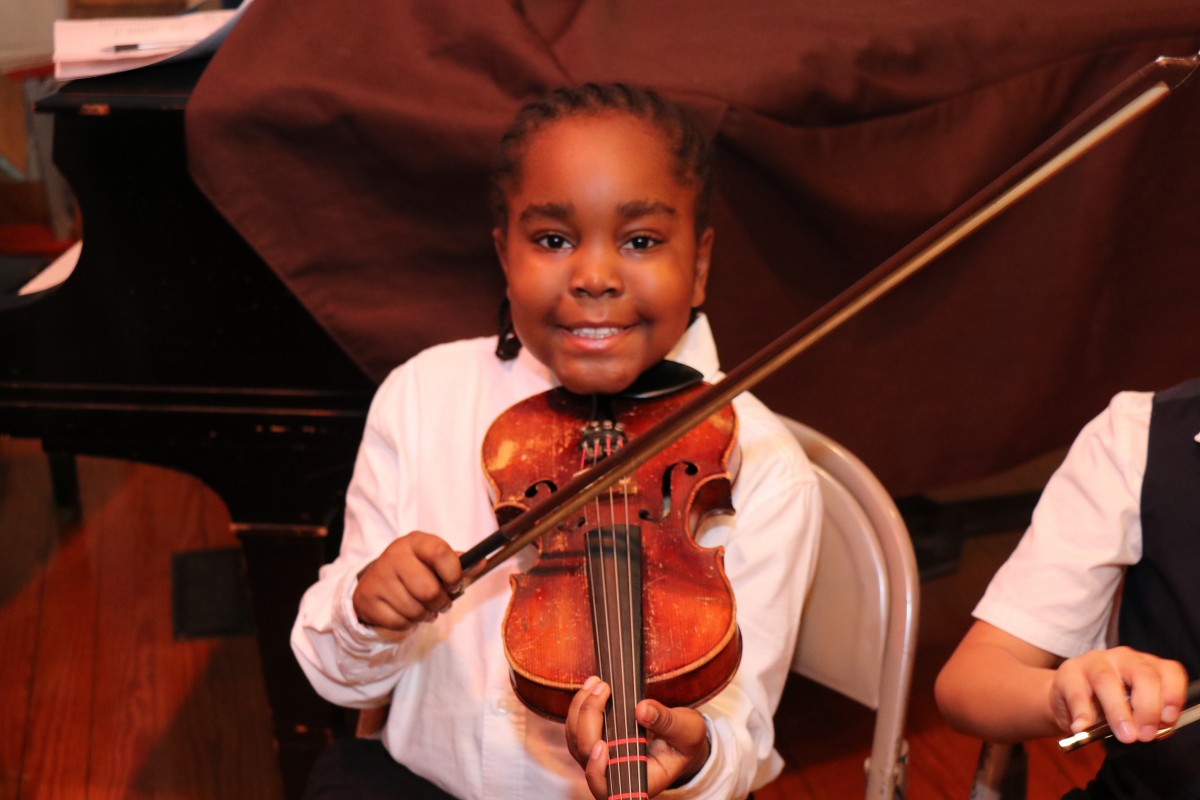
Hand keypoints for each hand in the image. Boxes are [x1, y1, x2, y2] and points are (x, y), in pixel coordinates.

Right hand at [352, 531, 462, 631]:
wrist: (376, 582)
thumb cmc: (414, 571)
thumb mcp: (434, 562)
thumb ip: (458, 564)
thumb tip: (482, 562)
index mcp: (415, 542)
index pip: (440, 552)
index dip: (453, 573)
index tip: (454, 584)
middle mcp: (394, 555)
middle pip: (428, 590)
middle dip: (440, 603)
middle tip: (440, 603)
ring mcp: (379, 577)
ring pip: (414, 610)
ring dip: (424, 615)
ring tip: (422, 607)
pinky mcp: (367, 598)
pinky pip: (399, 622)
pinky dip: (407, 624)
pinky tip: (404, 612)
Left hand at [566, 677, 710, 798]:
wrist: (679, 736)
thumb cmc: (684, 740)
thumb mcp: (686, 730)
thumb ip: (667, 721)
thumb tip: (642, 709)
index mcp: (638, 780)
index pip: (608, 785)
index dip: (598, 770)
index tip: (601, 746)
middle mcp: (614, 774)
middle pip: (587, 754)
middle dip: (589, 718)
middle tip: (603, 688)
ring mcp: (601, 759)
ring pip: (576, 739)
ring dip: (581, 709)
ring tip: (596, 683)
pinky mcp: (594, 741)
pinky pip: (577, 728)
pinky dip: (581, 706)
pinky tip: (592, 686)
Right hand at [1051, 646, 1187, 742]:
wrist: (1067, 697)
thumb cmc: (1106, 704)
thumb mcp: (1132, 710)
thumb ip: (1145, 718)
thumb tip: (1151, 732)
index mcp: (1146, 666)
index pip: (1168, 672)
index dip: (1172, 696)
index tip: (1167, 720)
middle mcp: (1124, 658)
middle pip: (1143, 674)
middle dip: (1148, 707)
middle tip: (1145, 734)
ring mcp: (1094, 661)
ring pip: (1107, 680)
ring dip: (1118, 712)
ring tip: (1124, 735)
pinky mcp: (1068, 672)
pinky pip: (1077, 693)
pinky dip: (1082, 712)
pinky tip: (1083, 727)